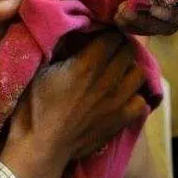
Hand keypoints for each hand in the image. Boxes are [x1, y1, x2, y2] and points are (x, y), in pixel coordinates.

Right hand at [0, 31, 146, 177]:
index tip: (101, 33)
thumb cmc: (36, 106)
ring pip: (139, 73)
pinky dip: (135, 95)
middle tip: (110, 48)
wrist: (42, 146)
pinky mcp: (120, 120)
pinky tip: (123, 94)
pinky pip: (141, 101)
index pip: (112, 36)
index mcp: (87, 64)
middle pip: (128, 50)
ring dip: (129, 68)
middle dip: (120, 45)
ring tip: (118, 70)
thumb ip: (60, 48)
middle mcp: (107, 80)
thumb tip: (72, 31)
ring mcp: (117, 101)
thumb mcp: (41, 69)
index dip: (107, 31)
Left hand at [115, 0, 177, 34]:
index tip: (166, 3)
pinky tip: (117, 17)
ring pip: (164, 28)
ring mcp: (166, 9)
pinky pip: (144, 30)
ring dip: (143, 24)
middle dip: (166, 19)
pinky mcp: (146, 17)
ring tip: (121, 12)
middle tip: (141, 8)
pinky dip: (131, 26)